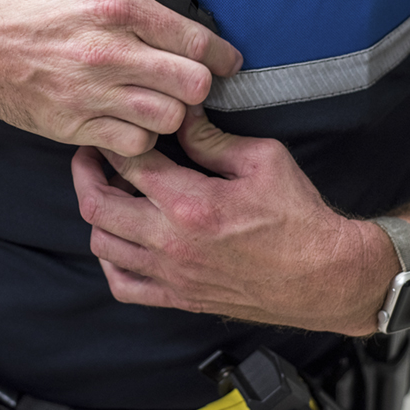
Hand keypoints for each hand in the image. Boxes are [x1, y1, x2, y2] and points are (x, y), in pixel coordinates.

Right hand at [0, 0, 242, 155]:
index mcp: (113, 6)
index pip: (195, 41)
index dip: (223, 55)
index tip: (226, 60)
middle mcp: (107, 53)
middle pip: (193, 85)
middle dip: (200, 82)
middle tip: (190, 77)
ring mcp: (90, 93)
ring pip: (168, 118)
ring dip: (172, 110)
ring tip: (161, 97)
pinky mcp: (72, 125)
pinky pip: (132, 145)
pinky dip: (140, 136)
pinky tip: (131, 118)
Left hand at [71, 106, 395, 334]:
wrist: (323, 276)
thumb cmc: (298, 217)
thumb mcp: (262, 159)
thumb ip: (211, 138)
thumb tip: (181, 112)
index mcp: (191, 202)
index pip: (129, 163)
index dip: (114, 139)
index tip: (114, 126)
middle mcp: (171, 242)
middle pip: (98, 205)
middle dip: (86, 173)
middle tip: (92, 154)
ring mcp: (171, 275)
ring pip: (102, 245)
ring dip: (97, 214)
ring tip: (109, 192)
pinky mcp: (178, 297)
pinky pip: (122, 286)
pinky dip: (110, 261)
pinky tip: (121, 240)